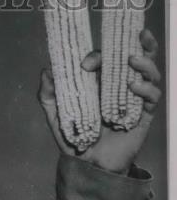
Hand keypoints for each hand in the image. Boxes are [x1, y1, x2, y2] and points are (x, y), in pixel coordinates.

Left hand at [38, 28, 161, 173]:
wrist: (88, 166)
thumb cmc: (74, 140)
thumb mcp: (56, 116)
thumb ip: (48, 95)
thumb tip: (46, 70)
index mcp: (102, 83)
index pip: (107, 59)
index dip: (98, 55)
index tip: (85, 64)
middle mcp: (120, 87)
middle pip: (137, 57)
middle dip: (139, 42)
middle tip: (137, 33)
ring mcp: (134, 99)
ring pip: (150, 73)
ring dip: (145, 63)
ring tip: (133, 59)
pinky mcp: (144, 115)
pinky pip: (153, 97)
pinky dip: (146, 89)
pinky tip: (134, 87)